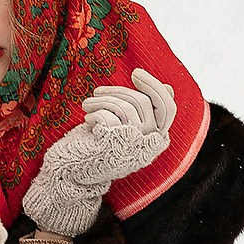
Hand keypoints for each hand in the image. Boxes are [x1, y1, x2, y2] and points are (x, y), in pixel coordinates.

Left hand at [22, 69, 176, 235]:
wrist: (76, 170)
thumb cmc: (102, 144)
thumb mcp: (128, 127)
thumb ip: (145, 111)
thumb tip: (168, 87)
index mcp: (156, 138)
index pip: (167, 107)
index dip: (154, 86)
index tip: (135, 73)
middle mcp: (150, 144)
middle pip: (142, 101)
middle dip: (118, 90)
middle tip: (96, 91)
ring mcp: (133, 146)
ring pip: (125, 106)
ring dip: (101, 100)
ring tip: (86, 104)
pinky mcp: (114, 146)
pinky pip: (109, 116)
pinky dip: (95, 113)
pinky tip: (88, 120)